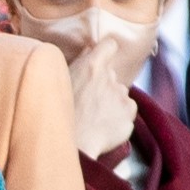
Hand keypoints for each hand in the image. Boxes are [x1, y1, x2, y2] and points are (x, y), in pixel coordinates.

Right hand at [66, 35, 137, 159]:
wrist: (71, 143)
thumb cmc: (59, 113)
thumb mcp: (60, 83)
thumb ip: (78, 64)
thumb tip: (88, 50)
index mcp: (92, 65)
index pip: (110, 45)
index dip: (107, 51)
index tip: (102, 58)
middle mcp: (109, 77)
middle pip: (111, 74)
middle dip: (104, 84)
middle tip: (89, 100)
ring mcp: (121, 95)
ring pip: (119, 93)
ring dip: (111, 101)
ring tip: (95, 116)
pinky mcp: (129, 112)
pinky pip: (128, 109)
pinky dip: (120, 116)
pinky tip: (104, 125)